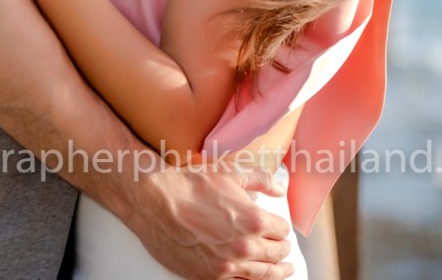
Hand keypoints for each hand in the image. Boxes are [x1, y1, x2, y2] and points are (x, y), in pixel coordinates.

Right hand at [129, 162, 294, 278]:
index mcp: (253, 220)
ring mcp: (227, 266)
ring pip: (262, 276)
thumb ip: (260, 179)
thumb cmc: (190, 185)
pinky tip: (254, 278)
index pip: (281, 231)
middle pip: (275, 255)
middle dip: (282, 251)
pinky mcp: (209, 277)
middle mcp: (244, 247)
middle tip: (285, 250)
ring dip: (275, 272)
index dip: (282, 229)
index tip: (281, 229)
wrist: (156, 201)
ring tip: (282, 270)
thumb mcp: (229, 173)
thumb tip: (279, 188)